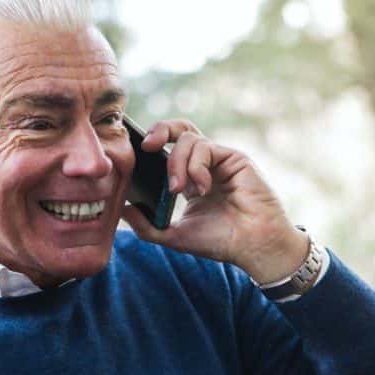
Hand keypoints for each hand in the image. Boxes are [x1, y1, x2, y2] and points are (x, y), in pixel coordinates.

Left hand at [120, 119, 308, 283]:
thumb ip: (147, 227)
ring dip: (177, 163)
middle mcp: (204, 165)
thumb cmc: (220, 241)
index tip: (134, 158)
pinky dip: (196, 166)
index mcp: (189, 179)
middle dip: (159, 130)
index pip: (167, 150)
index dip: (151, 146)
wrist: (252, 245)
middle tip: (146, 147)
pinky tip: (201, 188)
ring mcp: (219, 159)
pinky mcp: (233, 157)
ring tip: (179, 190)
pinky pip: (206, 147)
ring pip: (189, 139)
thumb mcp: (175, 236)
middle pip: (178, 129)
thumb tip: (122, 211)